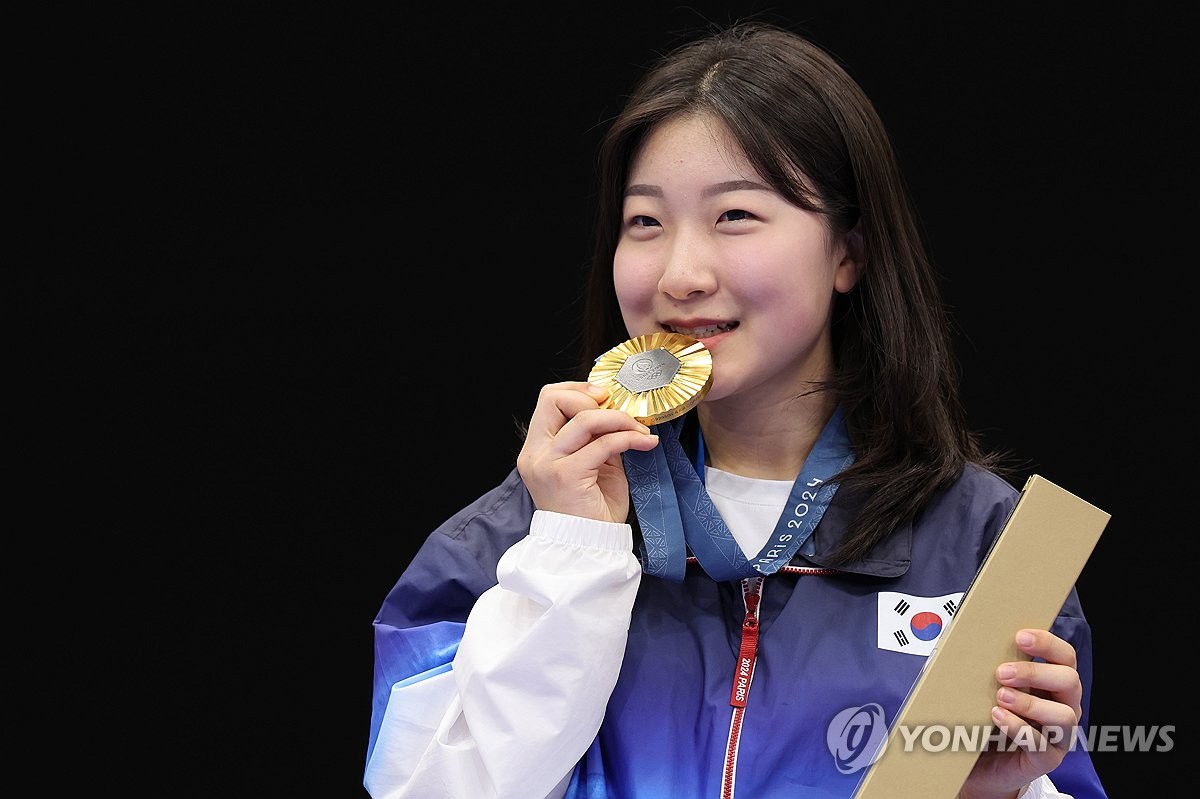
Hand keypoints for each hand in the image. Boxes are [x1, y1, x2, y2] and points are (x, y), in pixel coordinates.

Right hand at [515, 381, 659, 523]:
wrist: (587, 549)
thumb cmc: (590, 511)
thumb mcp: (591, 465)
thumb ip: (595, 438)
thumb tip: (616, 413)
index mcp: (537, 449)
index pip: (548, 399)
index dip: (577, 391)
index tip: (604, 398)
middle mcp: (536, 454)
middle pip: (554, 399)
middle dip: (592, 398)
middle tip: (619, 414)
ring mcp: (548, 464)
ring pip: (584, 419)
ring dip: (619, 419)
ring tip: (640, 432)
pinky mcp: (567, 476)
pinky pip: (604, 444)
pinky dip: (629, 438)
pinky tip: (645, 444)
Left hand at [958, 629, 1082, 798]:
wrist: (976, 766)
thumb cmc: (985, 720)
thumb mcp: (987, 688)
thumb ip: (989, 668)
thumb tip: (964, 639)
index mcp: (1052, 684)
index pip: (1065, 657)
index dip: (1048, 643)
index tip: (1020, 637)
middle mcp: (1062, 707)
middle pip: (1070, 681)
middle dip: (1035, 673)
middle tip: (1001, 672)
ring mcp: (1057, 736)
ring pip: (1064, 715)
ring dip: (1030, 703)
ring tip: (1000, 697)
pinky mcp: (1045, 760)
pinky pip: (1043, 745)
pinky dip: (1019, 727)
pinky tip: (997, 717)